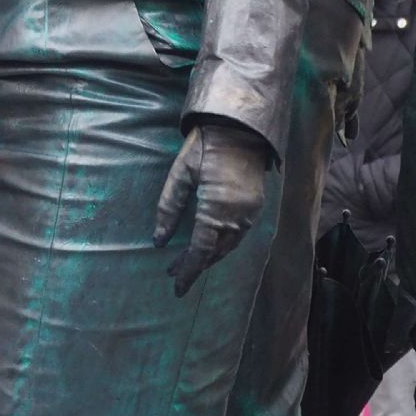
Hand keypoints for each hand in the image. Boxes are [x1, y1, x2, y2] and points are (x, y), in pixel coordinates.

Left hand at [153, 119, 271, 296]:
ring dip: (209, 257)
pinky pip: (238, 236)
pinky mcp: (255, 207)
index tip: (176, 287)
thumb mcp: (180, 173)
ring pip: (229, 247)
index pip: (201, 250)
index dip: (188, 270)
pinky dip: (222, 245)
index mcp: (217, 209)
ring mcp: (250, 213)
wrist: (240, 127)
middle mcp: (238, 217)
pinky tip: (209, 245)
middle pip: (215, 252)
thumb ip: (169, 208)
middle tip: (173, 272)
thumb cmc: (204, 146)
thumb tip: (159, 240)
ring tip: (187, 263)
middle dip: (195, 265)